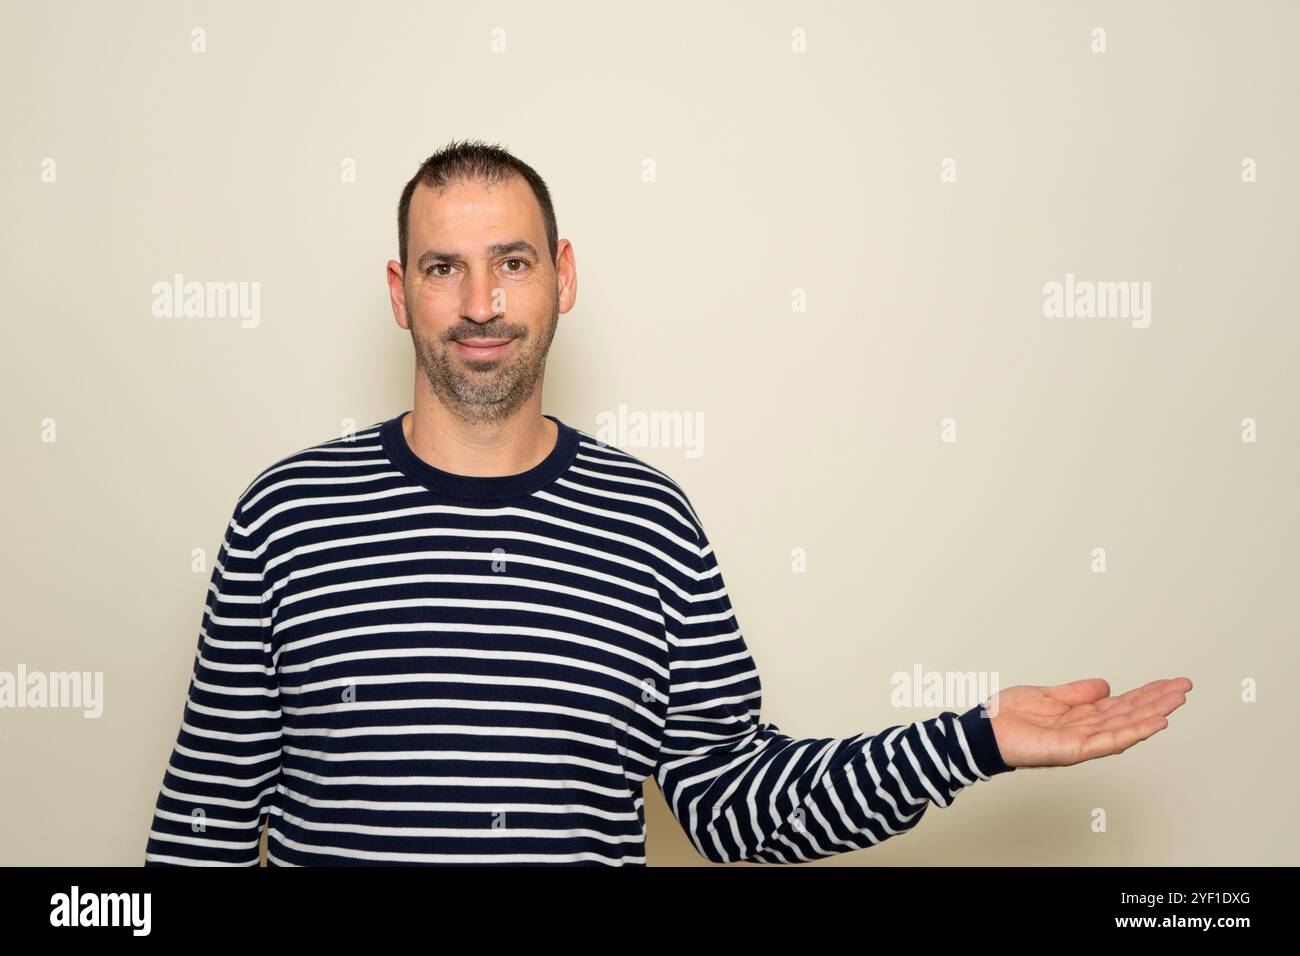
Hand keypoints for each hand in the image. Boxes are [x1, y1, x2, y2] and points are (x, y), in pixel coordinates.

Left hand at [986, 677, 1191, 768]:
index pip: (1122, 704)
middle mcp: (1086, 730)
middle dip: (1158, 700)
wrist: (983, 731)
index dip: (1147, 694)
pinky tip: (1156, 722)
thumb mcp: (1049, 696)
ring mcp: (1082, 741)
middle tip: (1185, 687)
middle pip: (1129, 714)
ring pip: (1126, 726)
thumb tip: (1107, 685)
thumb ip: (1078, 693)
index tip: (1171, 683)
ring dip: (1153, 713)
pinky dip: (1134, 731)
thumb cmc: (1009, 718)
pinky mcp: (1073, 749)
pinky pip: (1109, 741)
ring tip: (1178, 700)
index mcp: (1082, 716)